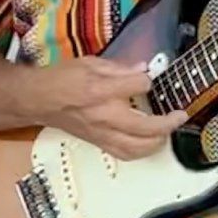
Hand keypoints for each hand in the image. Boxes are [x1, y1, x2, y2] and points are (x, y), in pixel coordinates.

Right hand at [35, 57, 188, 160]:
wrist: (36, 99)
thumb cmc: (62, 79)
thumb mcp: (91, 63)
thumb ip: (121, 68)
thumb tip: (145, 69)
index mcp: (100, 91)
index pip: (139, 86)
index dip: (149, 81)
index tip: (150, 77)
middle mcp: (102, 116)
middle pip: (144, 127)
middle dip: (168, 122)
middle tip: (180, 115)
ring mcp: (100, 133)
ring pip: (136, 148)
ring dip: (158, 141)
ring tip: (168, 131)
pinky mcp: (98, 143)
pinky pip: (125, 154)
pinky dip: (142, 151)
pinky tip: (151, 143)